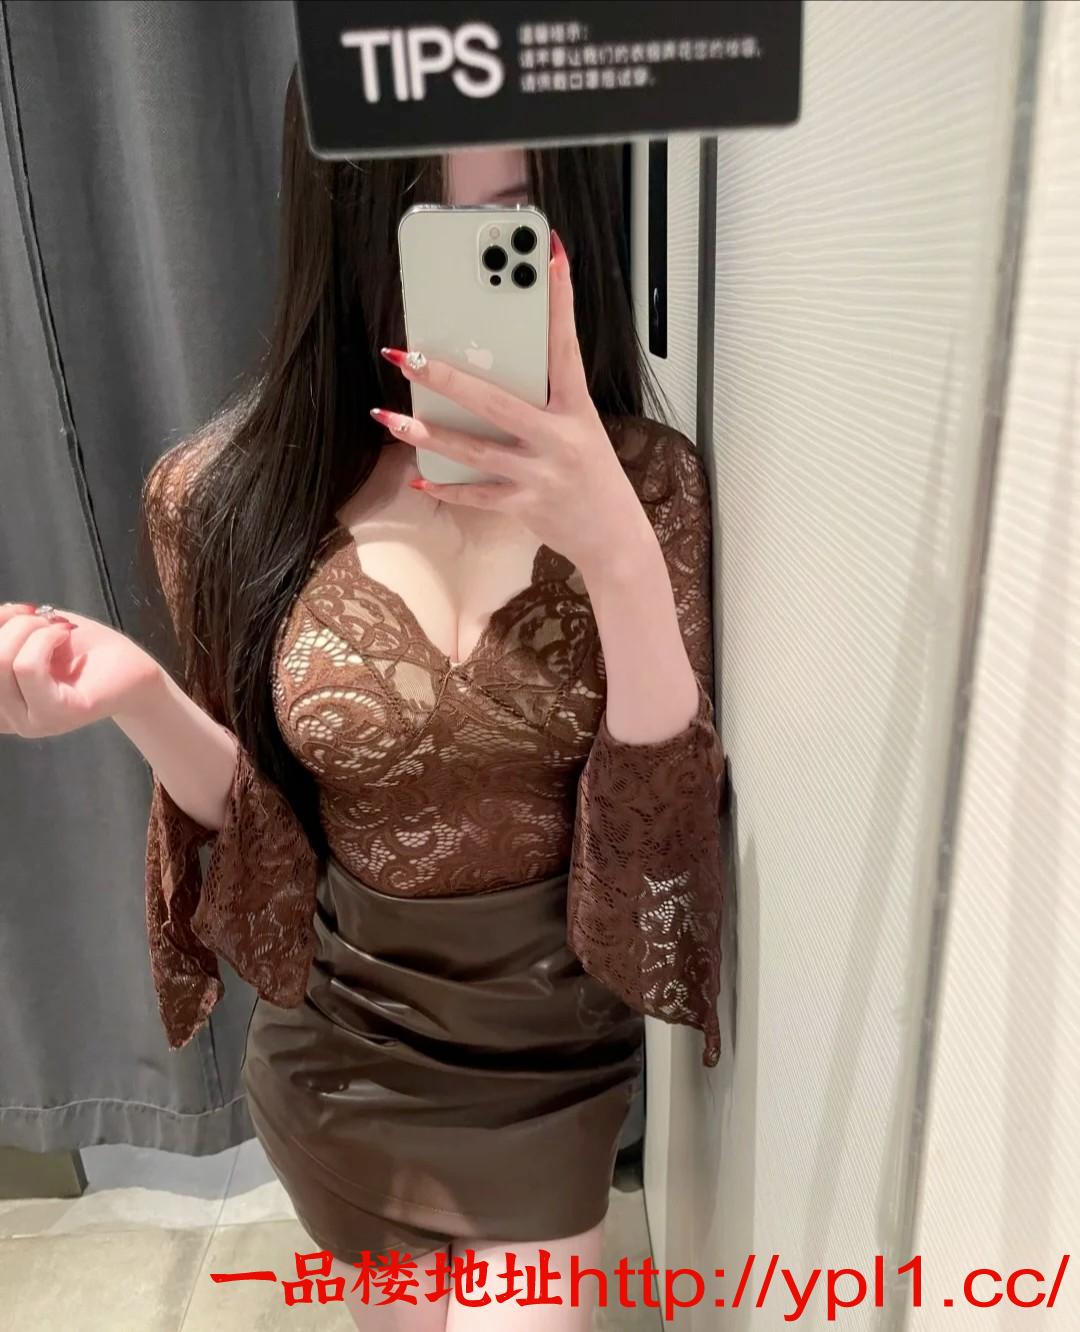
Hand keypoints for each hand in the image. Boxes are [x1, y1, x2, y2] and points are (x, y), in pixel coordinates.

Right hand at [0, 602, 162, 737]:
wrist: (131, 668)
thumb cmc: (79, 649)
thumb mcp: (29, 632)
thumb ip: (3, 629)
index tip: (13, 616)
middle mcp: (4, 718)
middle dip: (9, 624)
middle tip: (38, 618)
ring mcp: (29, 722)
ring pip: (2, 661)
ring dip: (28, 629)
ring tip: (54, 628)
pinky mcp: (55, 716)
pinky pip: (29, 668)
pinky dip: (44, 638)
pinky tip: (63, 635)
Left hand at [372, 231, 655, 577]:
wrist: (616, 540)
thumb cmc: (595, 478)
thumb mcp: (581, 431)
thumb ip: (544, 404)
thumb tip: (491, 373)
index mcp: (577, 410)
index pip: (566, 346)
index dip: (560, 300)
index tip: (550, 256)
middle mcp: (558, 438)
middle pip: (494, 401)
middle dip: (446, 378)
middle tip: (407, 355)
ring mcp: (540, 473)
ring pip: (473, 450)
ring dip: (427, 434)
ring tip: (388, 417)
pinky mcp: (525, 504)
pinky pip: (476, 494)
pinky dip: (446, 488)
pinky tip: (418, 480)